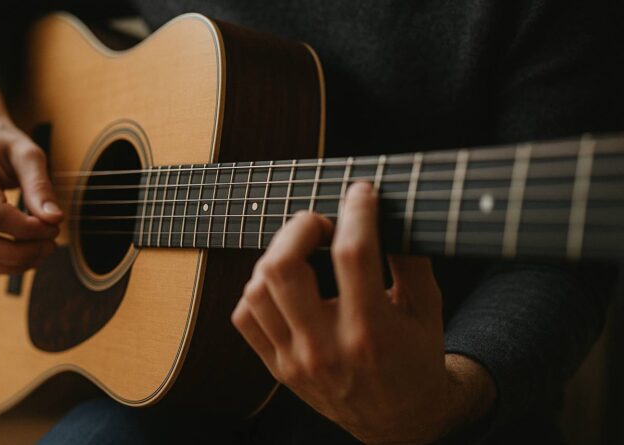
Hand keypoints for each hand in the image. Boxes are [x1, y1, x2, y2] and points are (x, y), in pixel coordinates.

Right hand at [0, 75, 62, 273]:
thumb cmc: (1, 142)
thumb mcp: (27, 154)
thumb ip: (40, 186)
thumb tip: (54, 219)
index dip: (27, 229)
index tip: (54, 226)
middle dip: (20, 253)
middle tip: (50, 244)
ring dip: (11, 263)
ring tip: (41, 250)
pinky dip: (0, 263)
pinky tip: (24, 253)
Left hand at [232, 182, 494, 443]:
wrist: (398, 421)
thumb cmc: (415, 359)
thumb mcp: (428, 309)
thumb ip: (410, 259)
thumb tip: (388, 210)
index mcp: (371, 332)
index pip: (352, 254)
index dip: (356, 212)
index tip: (361, 193)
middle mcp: (326, 348)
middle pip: (283, 267)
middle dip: (300, 226)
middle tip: (321, 223)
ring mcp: (295, 361)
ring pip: (256, 290)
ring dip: (276, 255)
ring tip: (301, 251)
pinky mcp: (277, 368)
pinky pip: (244, 317)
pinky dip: (257, 290)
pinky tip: (282, 283)